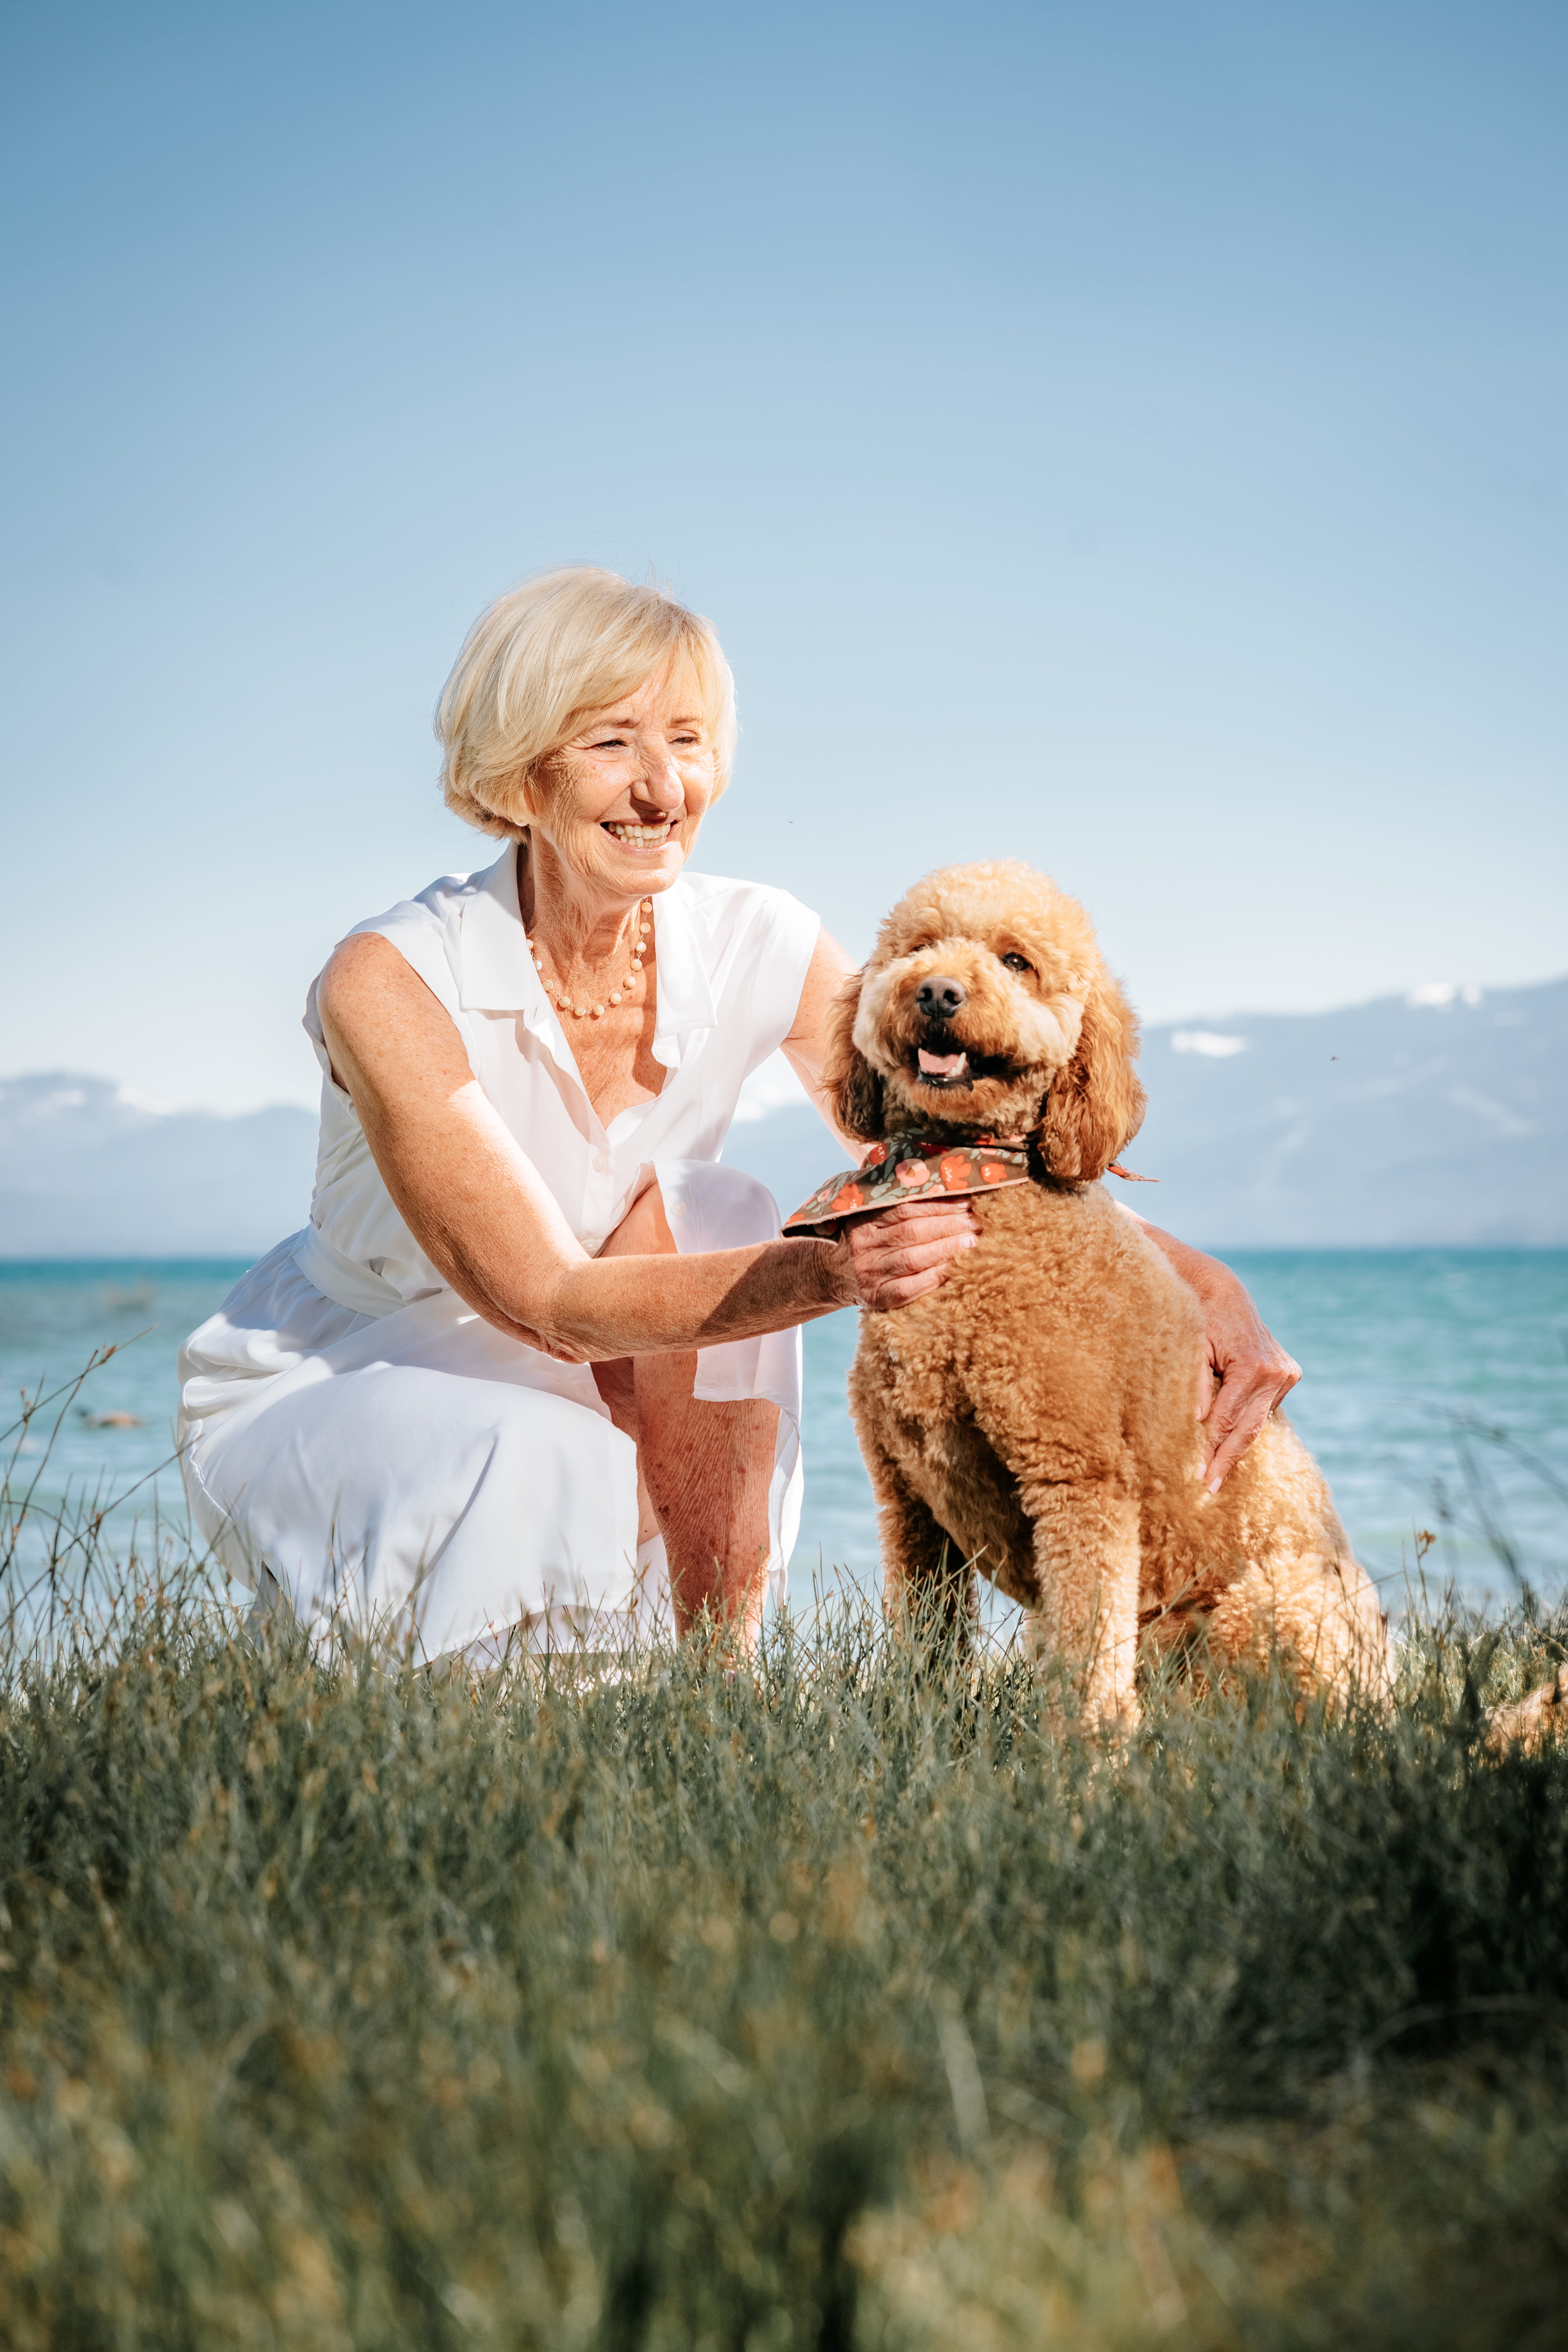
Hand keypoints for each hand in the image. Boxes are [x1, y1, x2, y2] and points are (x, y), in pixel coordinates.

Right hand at [835, 1197, 979, 1311]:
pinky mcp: (875, 1296)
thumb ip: (891, 1196)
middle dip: (949, 1226)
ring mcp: (868, 1272)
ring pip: (912, 1259)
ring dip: (946, 1250)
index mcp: (863, 1218)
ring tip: (972, 1242)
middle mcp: (863, 1244)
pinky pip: (908, 1288)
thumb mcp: (867, 1211)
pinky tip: (954, 1269)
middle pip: (912, 1232)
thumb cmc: (865, 1237)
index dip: (938, 1204)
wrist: (832, 1273)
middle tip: (976, 1223)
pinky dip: (933, 1278)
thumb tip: (934, 1175)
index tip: (966, 1203)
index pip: (905, 1208)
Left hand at [1123, 1217, 1301, 1488]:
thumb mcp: (1190, 1348)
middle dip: (1228, 1459)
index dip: (1213, 1451)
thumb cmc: (1199, 1317)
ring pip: (1258, 1421)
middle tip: (1210, 1488)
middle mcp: (1276, 1373)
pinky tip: (1230, 1444)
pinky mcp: (1288, 1374)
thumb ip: (1196, 1385)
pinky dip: (1247, 1423)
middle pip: (1248, 1428)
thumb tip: (1196, 1424)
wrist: (1223, 1292)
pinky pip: (1264, 1408)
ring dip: (1237, 1443)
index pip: (1228, 1421)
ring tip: (1217, 1473)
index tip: (1201, 1478)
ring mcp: (1286, 1374)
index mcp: (1252, 1367)